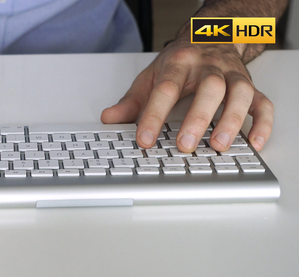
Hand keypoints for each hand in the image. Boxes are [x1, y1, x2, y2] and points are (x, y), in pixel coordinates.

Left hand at [100, 38, 273, 152]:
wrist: (211, 35)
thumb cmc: (180, 61)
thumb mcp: (151, 76)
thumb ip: (131, 101)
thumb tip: (109, 119)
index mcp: (180, 62)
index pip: (166, 88)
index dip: (153, 115)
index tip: (144, 139)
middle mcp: (209, 67)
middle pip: (209, 88)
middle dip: (198, 118)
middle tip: (185, 146)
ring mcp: (233, 76)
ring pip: (240, 93)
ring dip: (231, 121)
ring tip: (219, 146)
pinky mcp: (251, 86)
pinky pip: (263, 104)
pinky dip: (261, 124)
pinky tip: (253, 144)